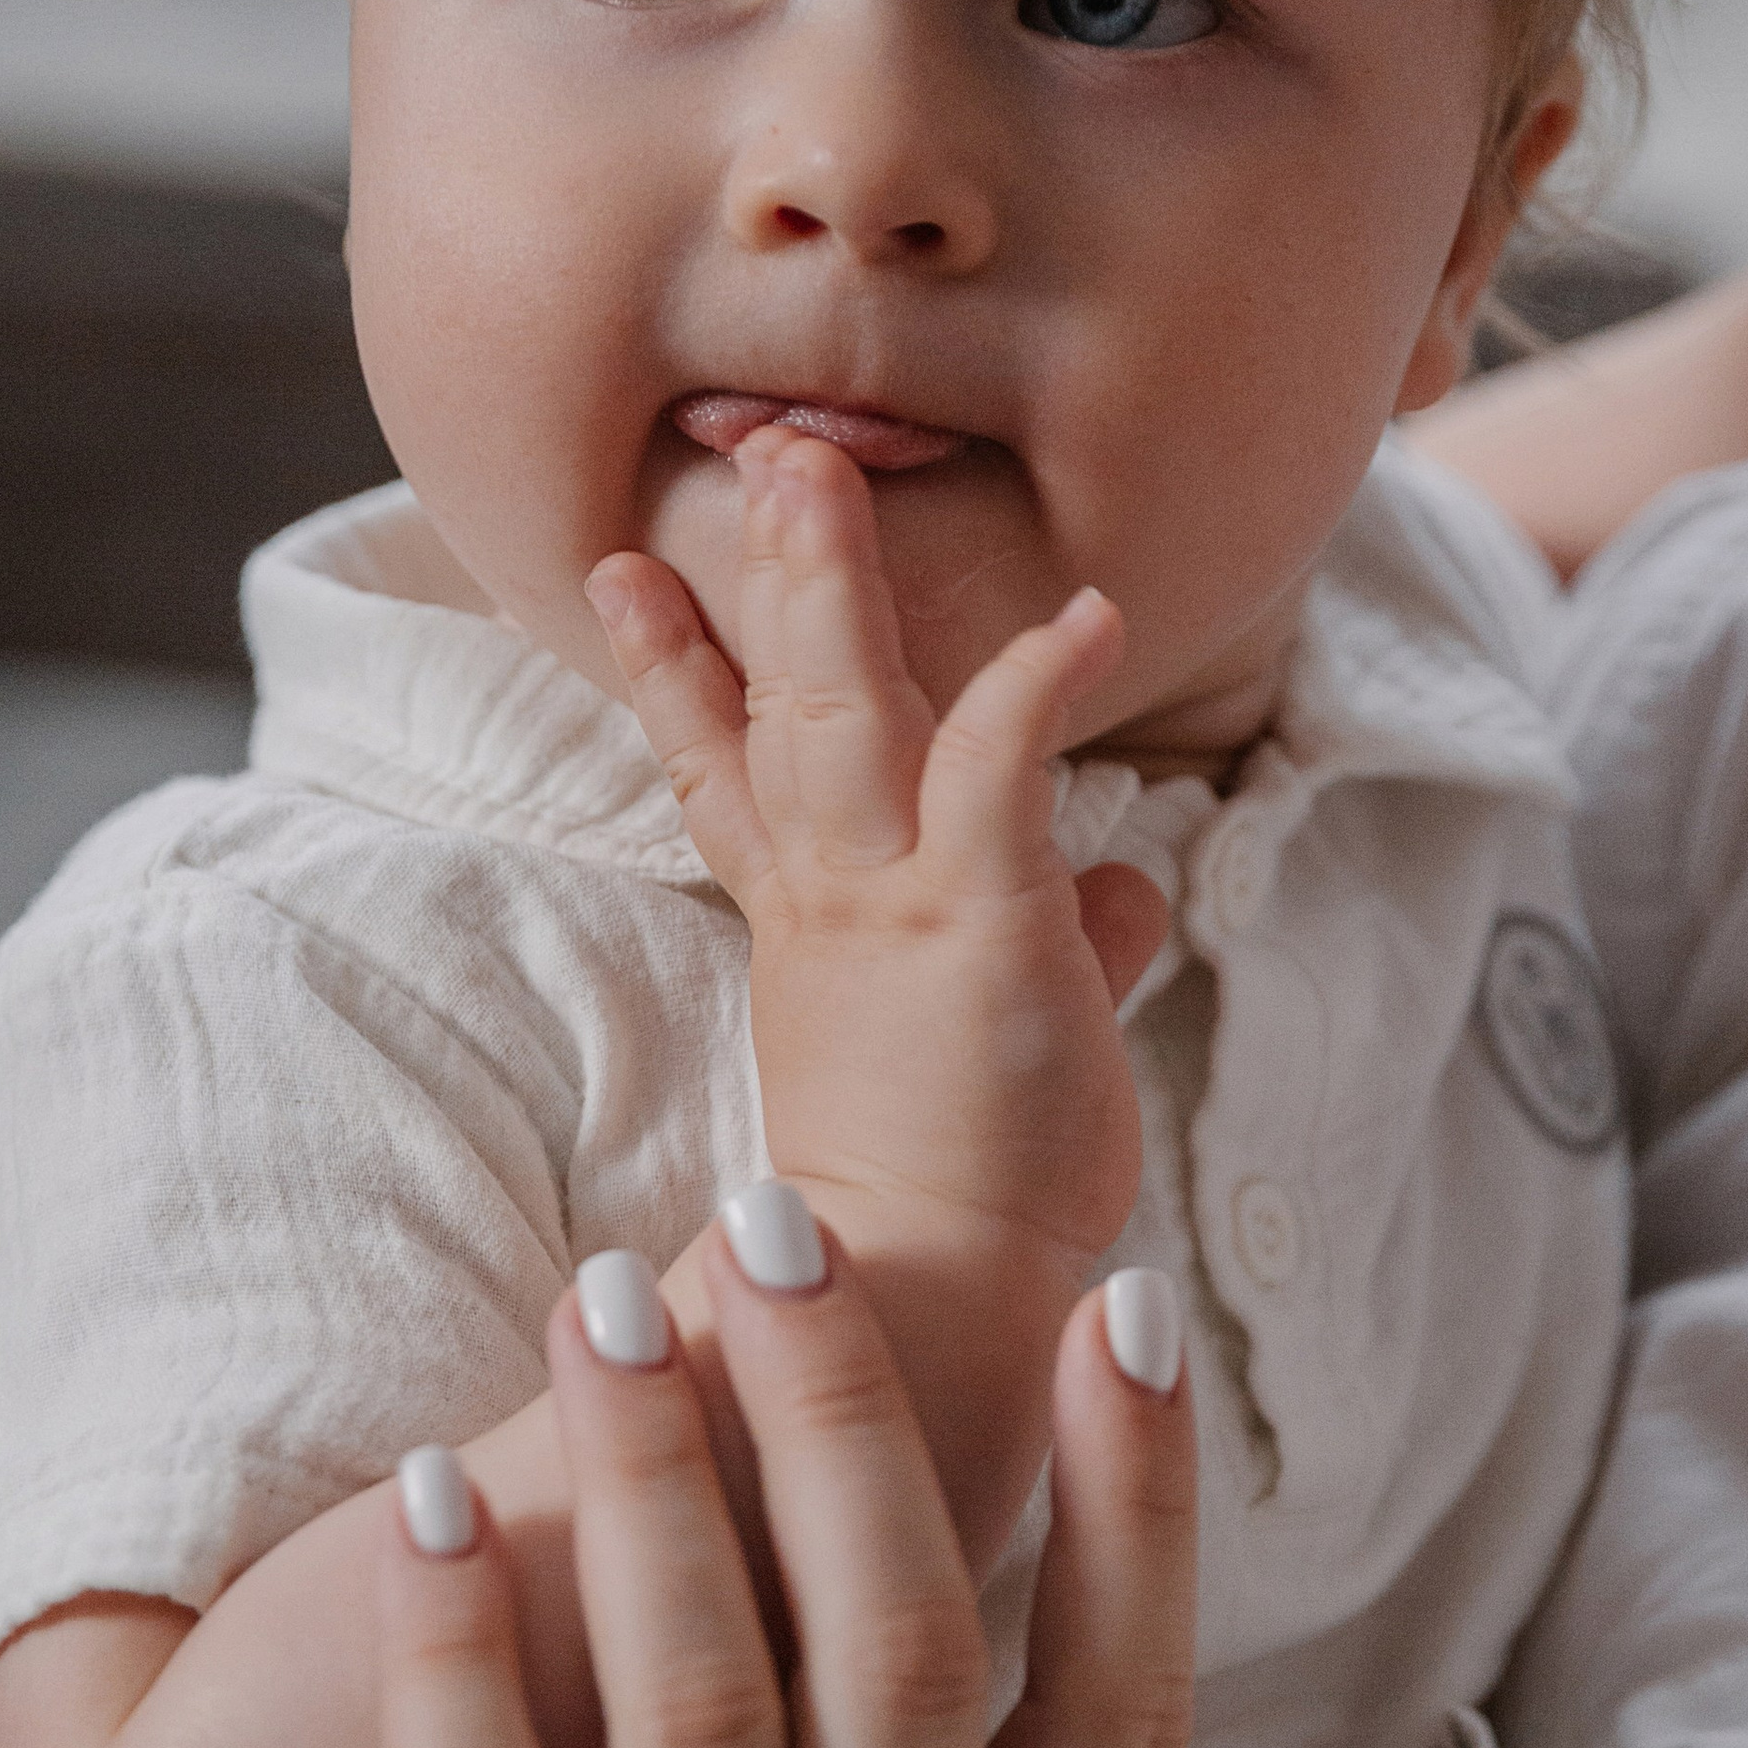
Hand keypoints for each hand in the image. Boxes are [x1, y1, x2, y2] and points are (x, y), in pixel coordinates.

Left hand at [300, 1211, 1194, 1747]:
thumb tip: (957, 1664)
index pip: (1114, 1724)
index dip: (1136, 1507)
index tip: (1124, 1308)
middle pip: (900, 1661)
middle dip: (849, 1417)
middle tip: (779, 1212)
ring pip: (701, 1711)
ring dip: (660, 1478)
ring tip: (610, 1290)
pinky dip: (468, 1656)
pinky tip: (432, 1506)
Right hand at [589, 429, 1166, 1286]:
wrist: (928, 1296)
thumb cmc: (968, 1183)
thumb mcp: (1004, 1037)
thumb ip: (1065, 945)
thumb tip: (1125, 903)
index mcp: (813, 922)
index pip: (726, 772)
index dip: (676, 670)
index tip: (623, 572)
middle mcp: (829, 898)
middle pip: (773, 707)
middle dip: (760, 573)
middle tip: (749, 450)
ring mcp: (890, 905)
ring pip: (844, 711)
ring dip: (828, 585)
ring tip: (817, 463)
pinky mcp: (974, 925)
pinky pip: (998, 776)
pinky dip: (1035, 688)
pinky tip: (1090, 617)